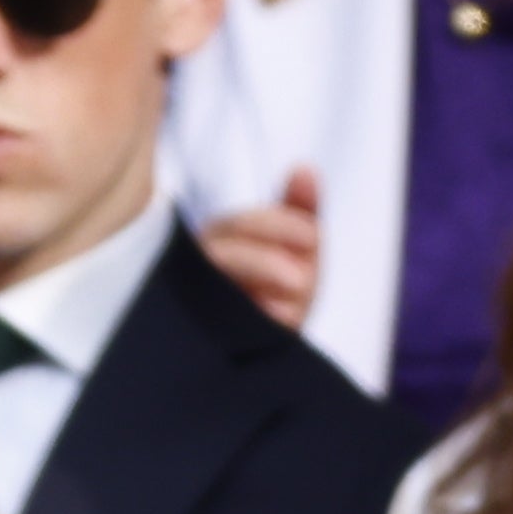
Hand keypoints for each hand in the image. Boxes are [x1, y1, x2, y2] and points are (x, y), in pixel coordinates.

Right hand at [198, 168, 321, 332]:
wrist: (268, 345)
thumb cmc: (281, 287)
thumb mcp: (298, 248)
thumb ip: (301, 209)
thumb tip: (305, 167)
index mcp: (225, 238)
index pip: (244, 225)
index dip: (278, 226)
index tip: (312, 235)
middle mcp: (203, 266)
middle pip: (222, 255)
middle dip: (264, 262)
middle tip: (303, 279)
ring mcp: (200, 299)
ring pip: (211, 289)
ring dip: (251, 298)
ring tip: (291, 310)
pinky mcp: (200, 332)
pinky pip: (211, 327)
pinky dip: (246, 322)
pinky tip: (274, 325)